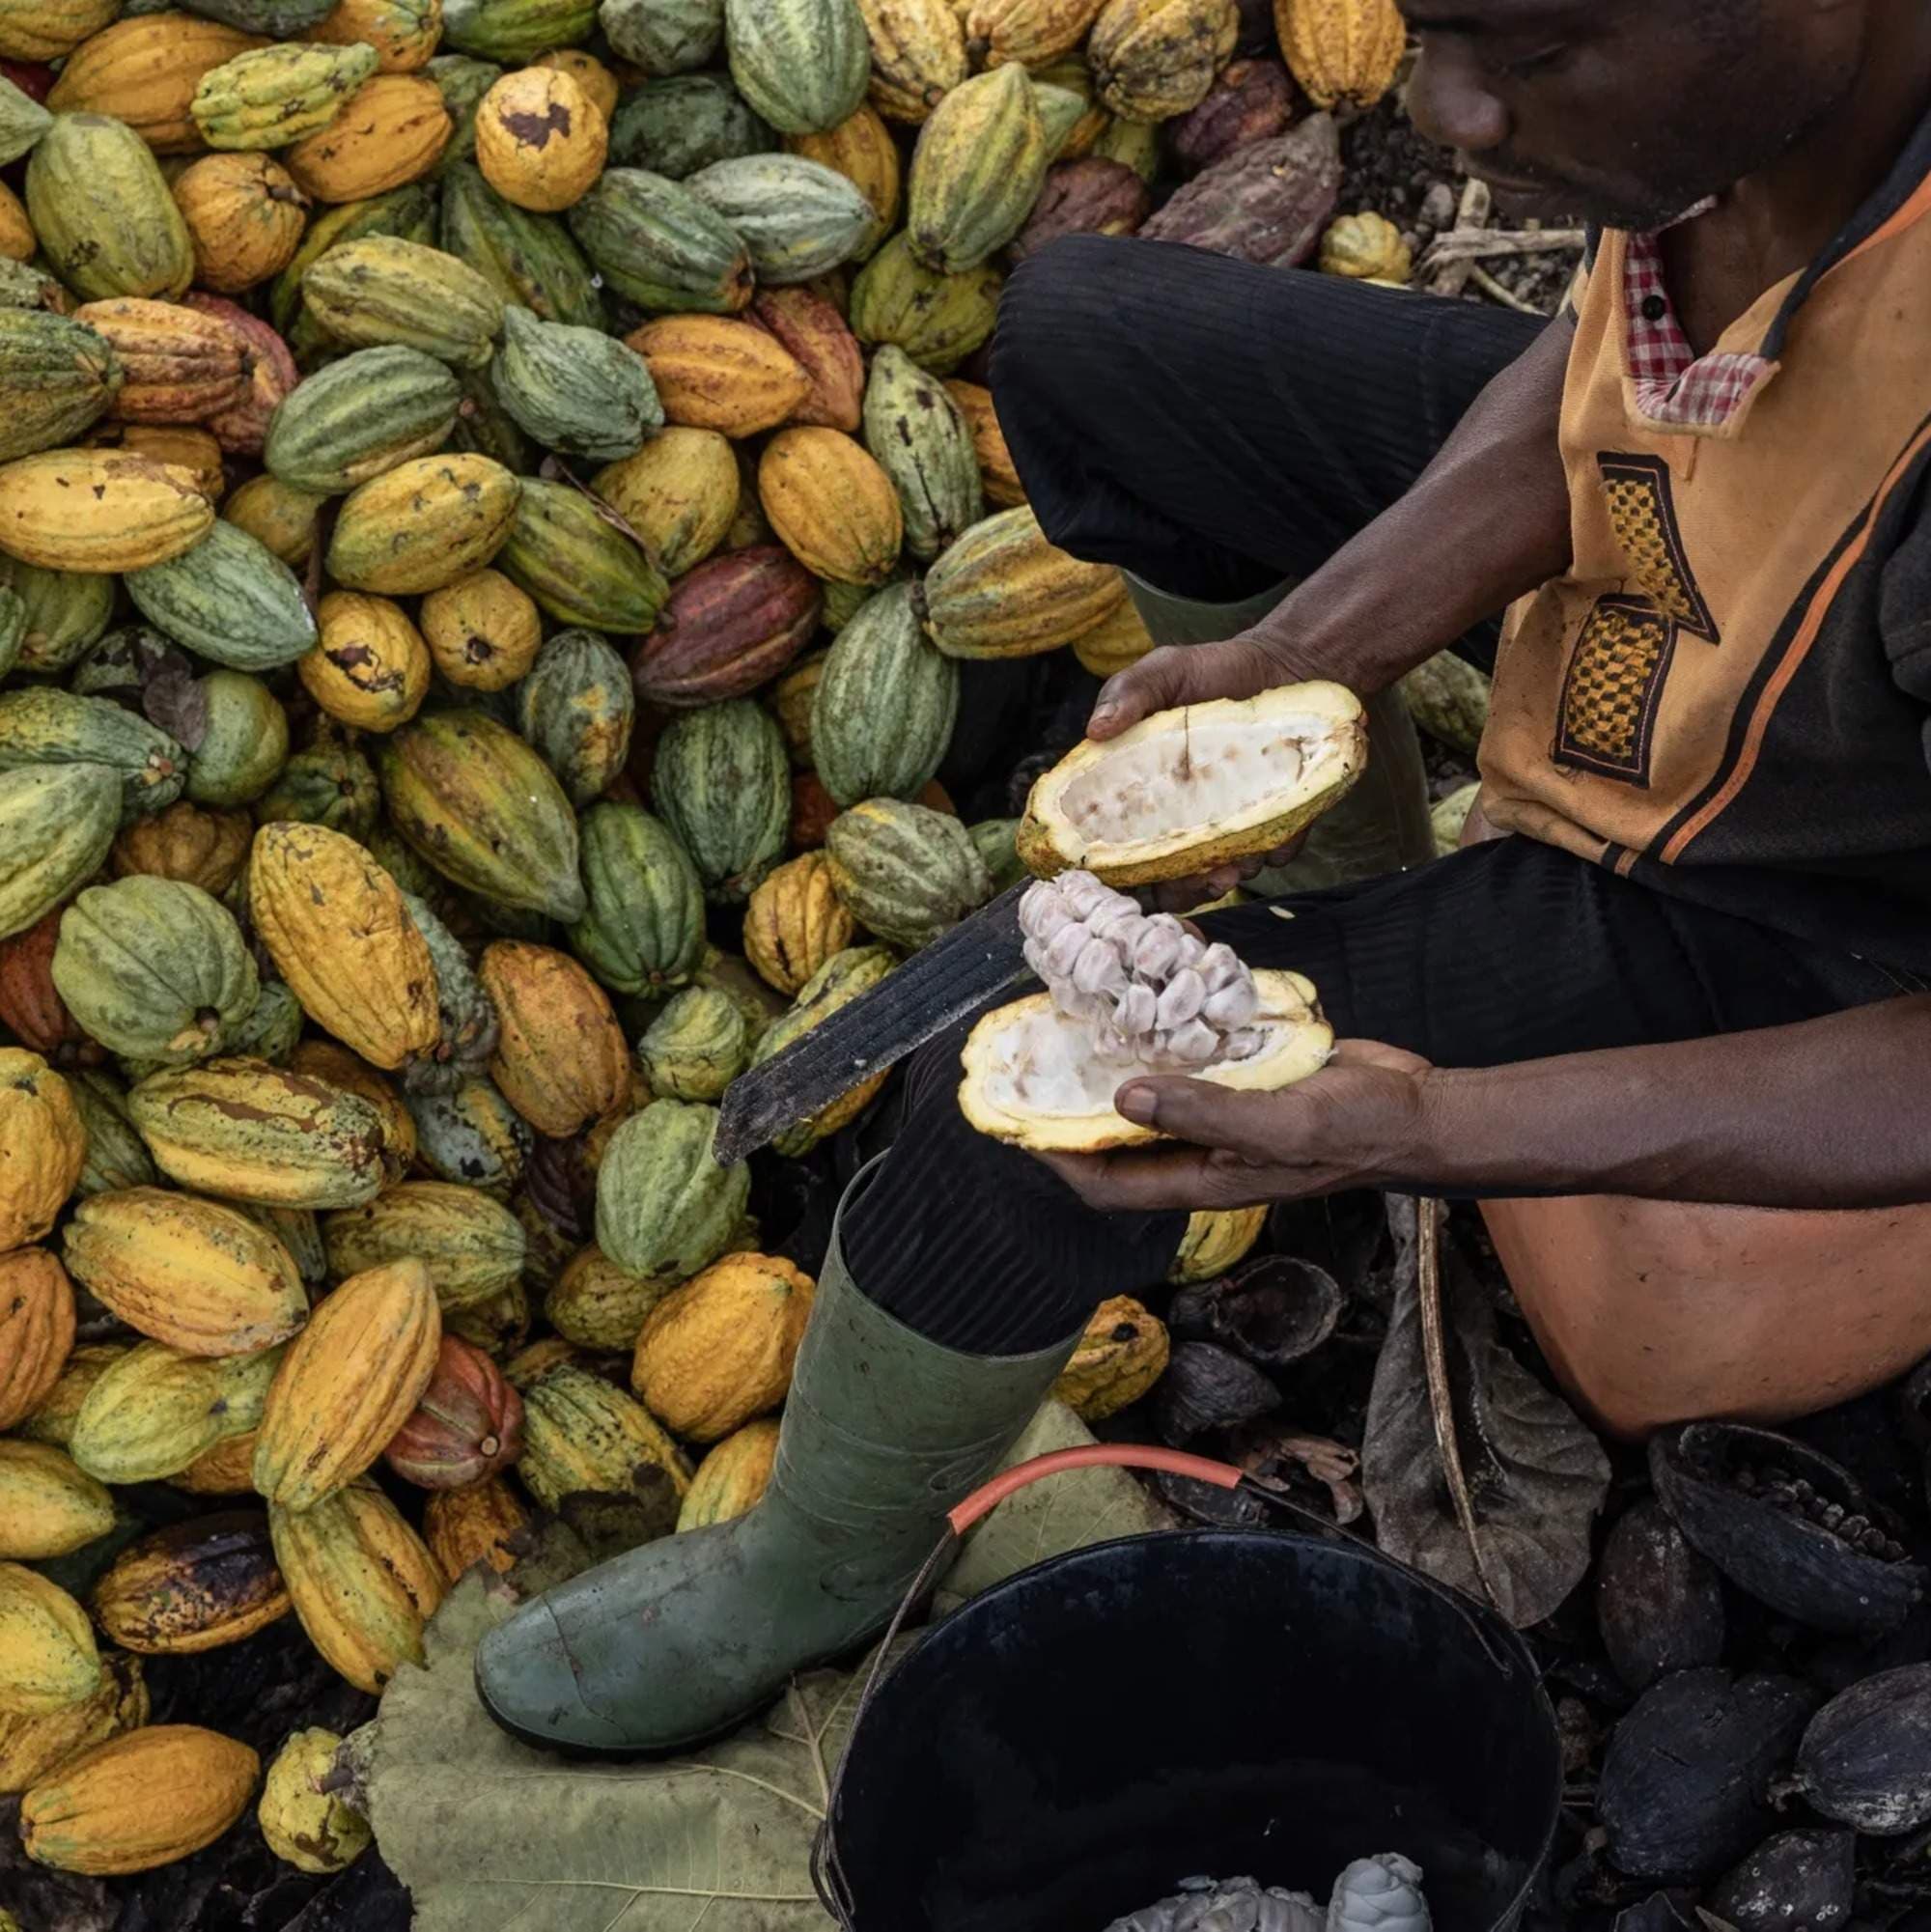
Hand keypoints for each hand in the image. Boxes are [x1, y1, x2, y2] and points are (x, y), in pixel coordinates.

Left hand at [1036, 1041, 1434, 1212]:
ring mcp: (1223, 1110)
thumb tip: (1124, 1097)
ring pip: (1152, 1089)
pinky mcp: (1245, 1075)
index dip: (1058, 1160)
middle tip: (1036, 1057)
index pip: (1108, 1184)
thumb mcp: (1281, 1125)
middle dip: (1075, 1104)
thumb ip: (1205, 1113)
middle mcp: (1204, 1147)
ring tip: (1078, 1015)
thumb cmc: (1356, 1132)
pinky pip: (1192, 1053)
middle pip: (1120, 1135)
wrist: (1418, 1107)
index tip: (1015, 1124)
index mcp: (1204, 1177)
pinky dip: (1169, 1024)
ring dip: (1117, 1057)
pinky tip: (1151, 987)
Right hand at [1089, 626, 1316, 909]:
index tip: (1131, 876)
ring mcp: (1229, 824)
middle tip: (1199, 879)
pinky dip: (1274, 851)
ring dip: (1227, 876)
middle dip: (1183, 890)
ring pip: (1221, 874)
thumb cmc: (1215, 670)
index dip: (1119, 871)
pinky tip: (1277, 837)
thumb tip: (1095, 731)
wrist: (1288, 666)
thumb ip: (1129, 692)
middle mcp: (1183, 818)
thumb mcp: (1165, 671)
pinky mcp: (1275, 822)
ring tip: (1234, 865)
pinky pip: (1273, 852)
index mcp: (1145, 792)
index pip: (1120, 845)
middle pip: (1169, 878)